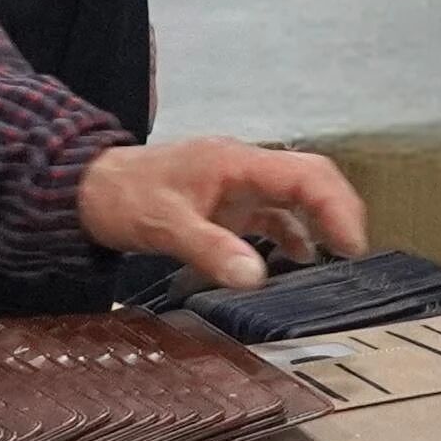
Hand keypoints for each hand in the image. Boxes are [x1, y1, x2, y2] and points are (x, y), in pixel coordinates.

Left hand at [72, 136, 367, 289]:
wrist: (84, 187)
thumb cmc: (123, 198)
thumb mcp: (165, 226)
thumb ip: (212, 250)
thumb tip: (256, 278)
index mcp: (237, 162)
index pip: (306, 175)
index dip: (337, 206)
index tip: (353, 245)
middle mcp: (244, 167)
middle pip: (310, 178)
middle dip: (339, 211)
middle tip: (356, 253)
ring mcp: (236, 183)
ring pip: (294, 195)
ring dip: (320, 221)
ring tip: (339, 258)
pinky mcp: (226, 200)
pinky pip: (272, 212)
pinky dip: (292, 233)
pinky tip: (299, 259)